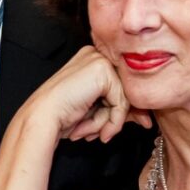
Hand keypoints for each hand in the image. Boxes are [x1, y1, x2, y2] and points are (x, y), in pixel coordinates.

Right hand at [20, 46, 148, 143]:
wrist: (43, 119)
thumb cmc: (61, 116)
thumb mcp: (95, 111)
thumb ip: (118, 108)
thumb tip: (145, 118)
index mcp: (91, 60)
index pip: (119, 84)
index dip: (123, 109)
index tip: (127, 126)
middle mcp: (95, 55)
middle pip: (125, 89)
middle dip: (120, 117)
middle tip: (110, 134)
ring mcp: (99, 60)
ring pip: (124, 97)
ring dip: (110, 122)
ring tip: (93, 133)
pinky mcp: (102, 71)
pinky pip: (121, 102)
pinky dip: (113, 121)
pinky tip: (96, 130)